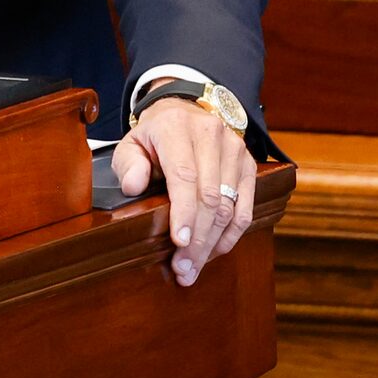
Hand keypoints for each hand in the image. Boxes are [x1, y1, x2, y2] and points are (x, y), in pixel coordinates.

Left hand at [110, 95, 256, 287]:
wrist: (186, 108)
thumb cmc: (155, 134)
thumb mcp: (132, 142)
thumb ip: (129, 164)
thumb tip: (133, 187)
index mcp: (177, 128)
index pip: (184, 175)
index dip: (184, 211)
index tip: (179, 242)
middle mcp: (211, 136)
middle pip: (210, 197)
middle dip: (197, 238)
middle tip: (183, 269)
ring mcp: (235, 150)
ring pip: (229, 206)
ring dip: (212, 243)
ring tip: (194, 268)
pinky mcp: (248, 165)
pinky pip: (245, 207)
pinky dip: (231, 234)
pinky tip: (215, 252)